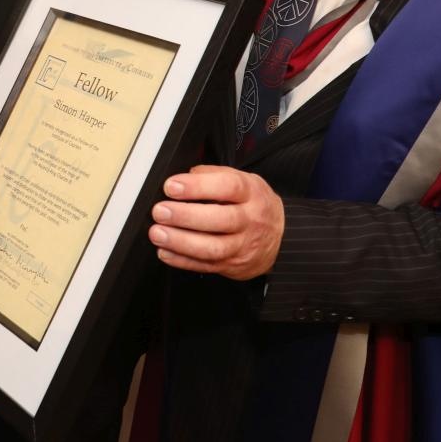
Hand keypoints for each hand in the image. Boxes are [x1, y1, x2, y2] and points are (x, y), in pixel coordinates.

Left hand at [148, 165, 284, 280]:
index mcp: (251, 194)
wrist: (282, 238)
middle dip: (185, 215)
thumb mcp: (245, 181)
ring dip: (181, 242)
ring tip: (158, 233)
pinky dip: (182, 261)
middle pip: (219, 219)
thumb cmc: (255, 205)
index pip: (227, 187)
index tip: (172, 186)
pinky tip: (166, 252)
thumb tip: (186, 175)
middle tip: (161, 211)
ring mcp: (242, 246)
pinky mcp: (232, 266)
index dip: (198, 186)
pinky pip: (206, 266)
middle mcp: (249, 220)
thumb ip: (216, 175)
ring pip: (212, 248)